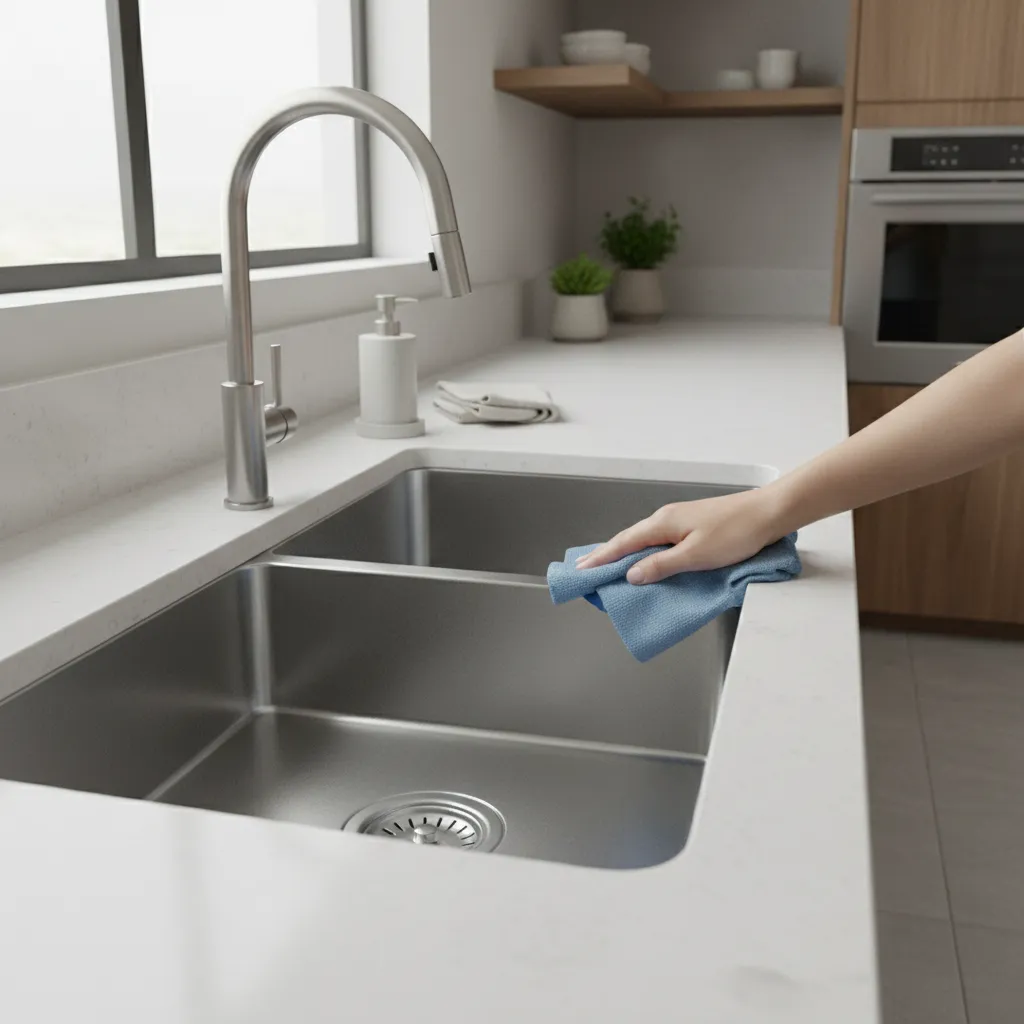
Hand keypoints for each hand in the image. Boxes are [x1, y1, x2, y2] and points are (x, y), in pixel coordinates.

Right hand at [575, 489, 784, 584]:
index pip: (623, 543)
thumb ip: (661, 566)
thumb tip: (631, 574)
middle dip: (607, 555)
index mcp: (663, 523)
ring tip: (609, 567)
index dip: (602, 558)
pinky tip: (646, 560)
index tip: (582, 570)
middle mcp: (667, 518)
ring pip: (644, 539)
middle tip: (586, 569)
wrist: (768, 514)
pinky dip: (645, 551)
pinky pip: (659, 540)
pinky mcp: (693, 525)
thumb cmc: (735, 533)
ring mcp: (680, 520)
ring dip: (625, 553)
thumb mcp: (695, 556)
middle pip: (629, 539)